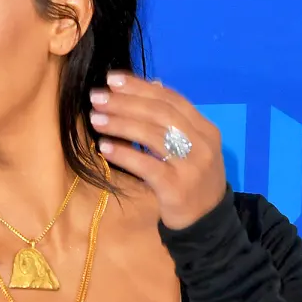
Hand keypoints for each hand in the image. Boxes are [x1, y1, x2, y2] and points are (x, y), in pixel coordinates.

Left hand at [89, 71, 227, 229]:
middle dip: (125, 102)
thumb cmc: (190, 177)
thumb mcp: (190, 145)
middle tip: (97, 97)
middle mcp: (202, 144)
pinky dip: (124, 154)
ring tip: (95, 119)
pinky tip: (104, 147)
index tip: (112, 79)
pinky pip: (146, 166)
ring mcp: (191, 166)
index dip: (140, 87)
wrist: (206, 221)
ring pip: (152, 136)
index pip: (171, 99)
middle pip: (160, 114)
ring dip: (120, 124)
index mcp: (205, 129)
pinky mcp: (176, 188)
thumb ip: (173, 116)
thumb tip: (152, 81)